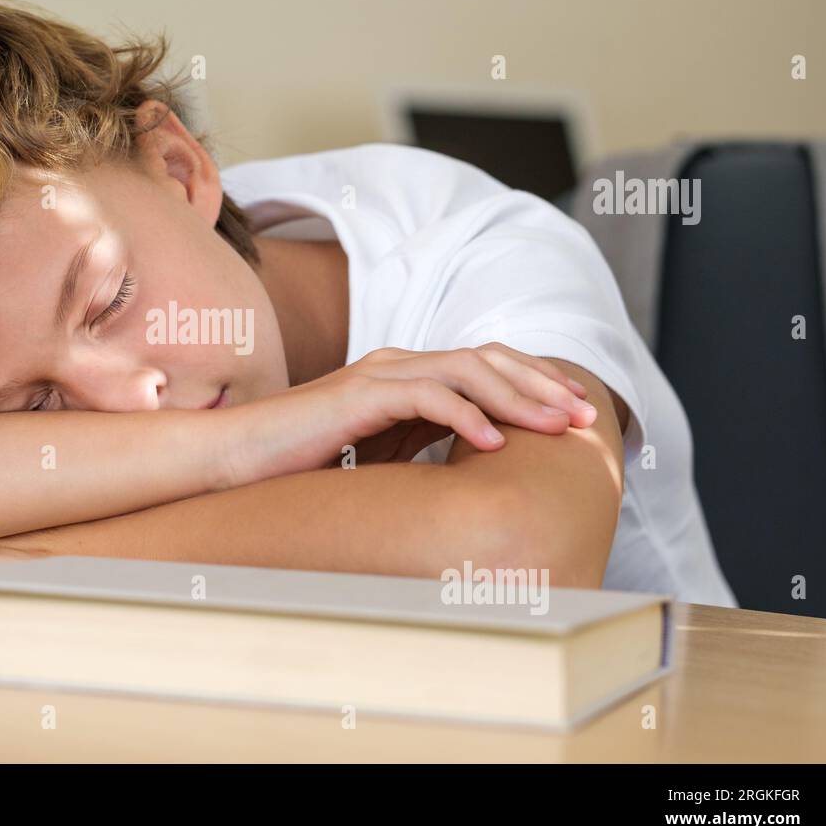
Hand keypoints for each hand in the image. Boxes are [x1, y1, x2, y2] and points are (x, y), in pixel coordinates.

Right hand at [221, 342, 595, 484]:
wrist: (240, 457)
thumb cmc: (303, 462)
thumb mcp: (379, 453)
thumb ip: (421, 445)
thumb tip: (474, 467)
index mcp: (405, 375)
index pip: (485, 364)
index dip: (534, 382)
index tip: (574, 414)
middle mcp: (398, 364)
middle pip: (488, 357)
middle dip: (542, 384)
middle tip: (584, 416)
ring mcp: (379, 374)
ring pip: (467, 369)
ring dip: (518, 397)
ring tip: (554, 428)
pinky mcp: (360, 395)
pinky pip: (426, 395)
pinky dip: (466, 415)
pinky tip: (493, 443)